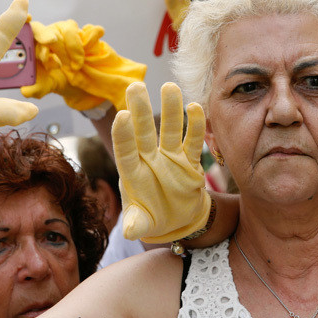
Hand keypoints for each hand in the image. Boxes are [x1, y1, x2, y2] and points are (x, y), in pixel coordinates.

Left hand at [21, 20, 146, 111]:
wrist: (79, 82)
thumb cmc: (55, 79)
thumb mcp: (46, 86)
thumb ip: (36, 89)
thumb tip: (25, 91)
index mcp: (34, 43)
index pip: (27, 28)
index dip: (24, 19)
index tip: (27, 19)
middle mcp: (49, 33)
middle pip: (46, 28)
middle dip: (49, 36)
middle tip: (54, 45)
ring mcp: (67, 31)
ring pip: (69, 29)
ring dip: (73, 47)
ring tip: (75, 67)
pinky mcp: (86, 34)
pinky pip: (93, 31)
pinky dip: (92, 40)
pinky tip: (90, 51)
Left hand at [112, 82, 210, 242]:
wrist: (178, 219)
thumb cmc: (153, 217)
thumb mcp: (143, 223)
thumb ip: (137, 224)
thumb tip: (129, 231)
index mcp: (133, 173)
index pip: (125, 151)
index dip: (123, 134)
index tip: (122, 115)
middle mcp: (150, 159)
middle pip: (144, 132)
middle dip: (140, 110)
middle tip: (135, 86)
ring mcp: (170, 157)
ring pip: (170, 130)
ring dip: (170, 109)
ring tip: (169, 86)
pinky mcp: (189, 160)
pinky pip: (193, 141)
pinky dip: (195, 125)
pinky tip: (195, 106)